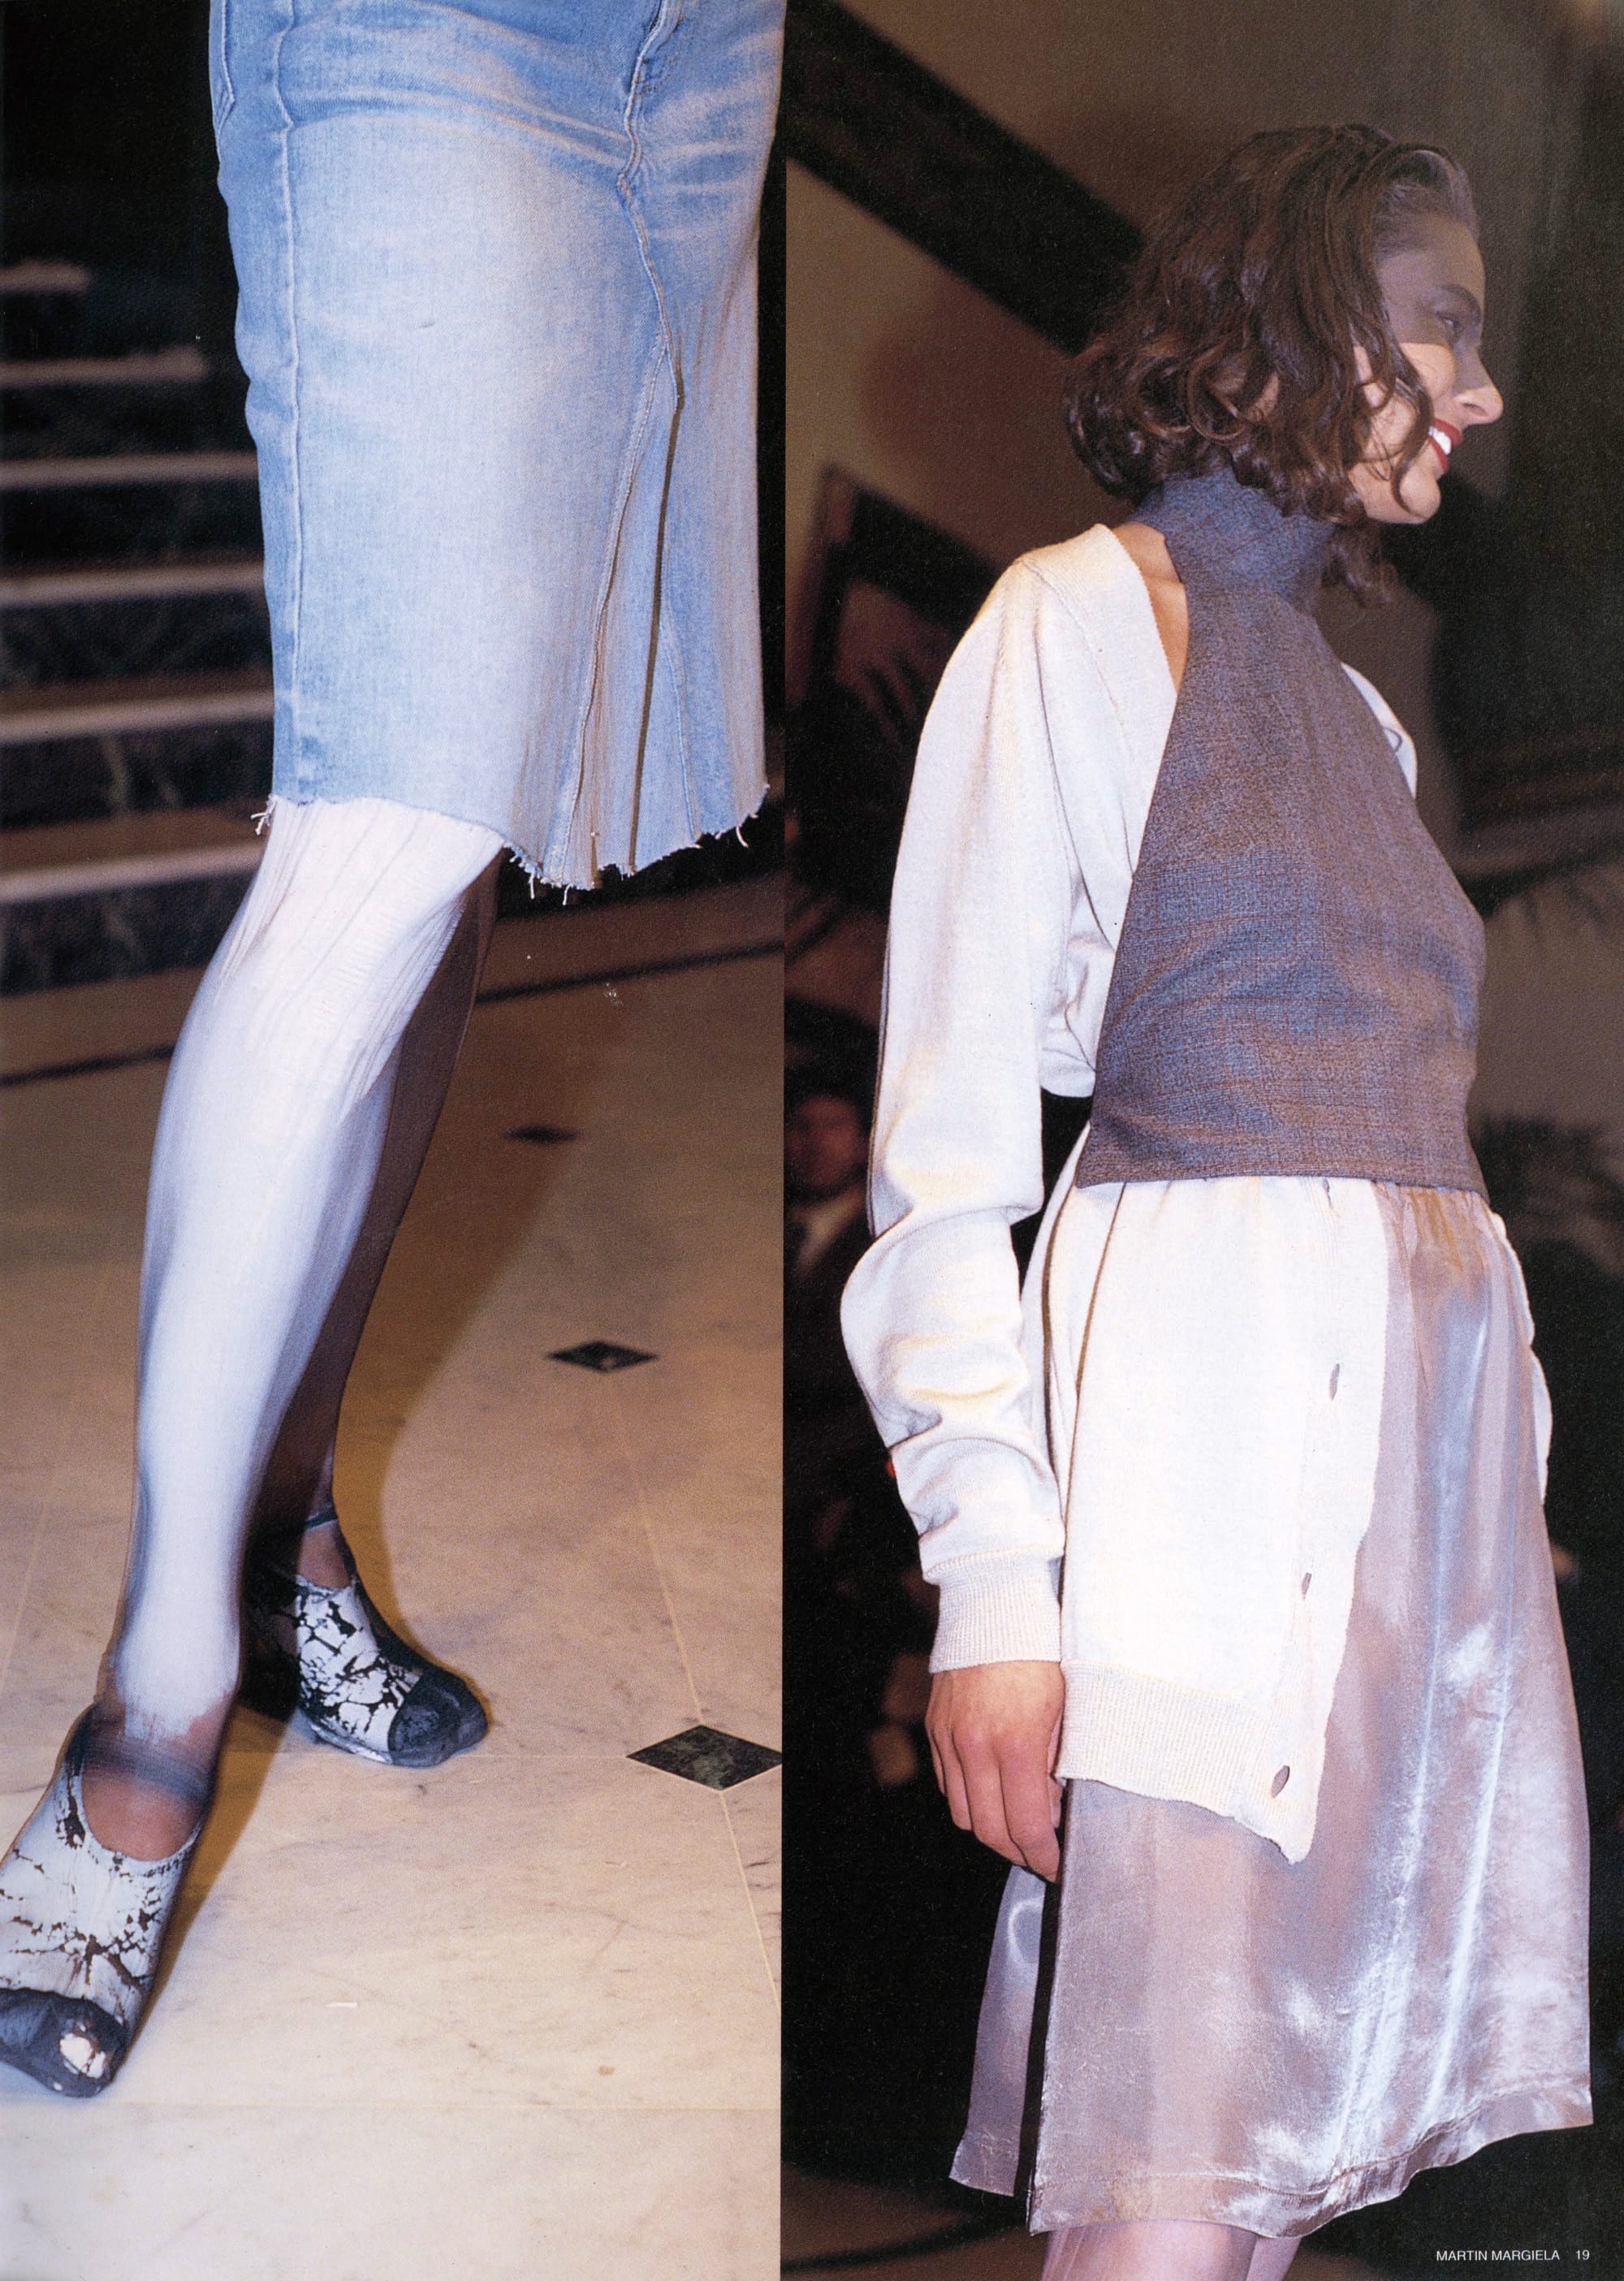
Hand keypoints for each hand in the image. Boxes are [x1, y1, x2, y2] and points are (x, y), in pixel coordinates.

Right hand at [925, 1661, 1064, 1879]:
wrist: (999, 1604)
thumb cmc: (1045, 1654)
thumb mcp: (1069, 1708)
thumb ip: (1061, 1764)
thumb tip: (1055, 1810)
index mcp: (1017, 1744)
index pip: (1027, 1826)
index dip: (1045, 1856)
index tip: (1061, 1867)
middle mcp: (975, 1746)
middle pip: (989, 1831)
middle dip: (1018, 1852)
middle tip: (1042, 1855)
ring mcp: (949, 1737)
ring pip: (963, 1814)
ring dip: (992, 1829)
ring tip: (1020, 1826)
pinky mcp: (935, 1727)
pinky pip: (949, 1785)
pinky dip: (971, 1800)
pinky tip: (995, 1793)